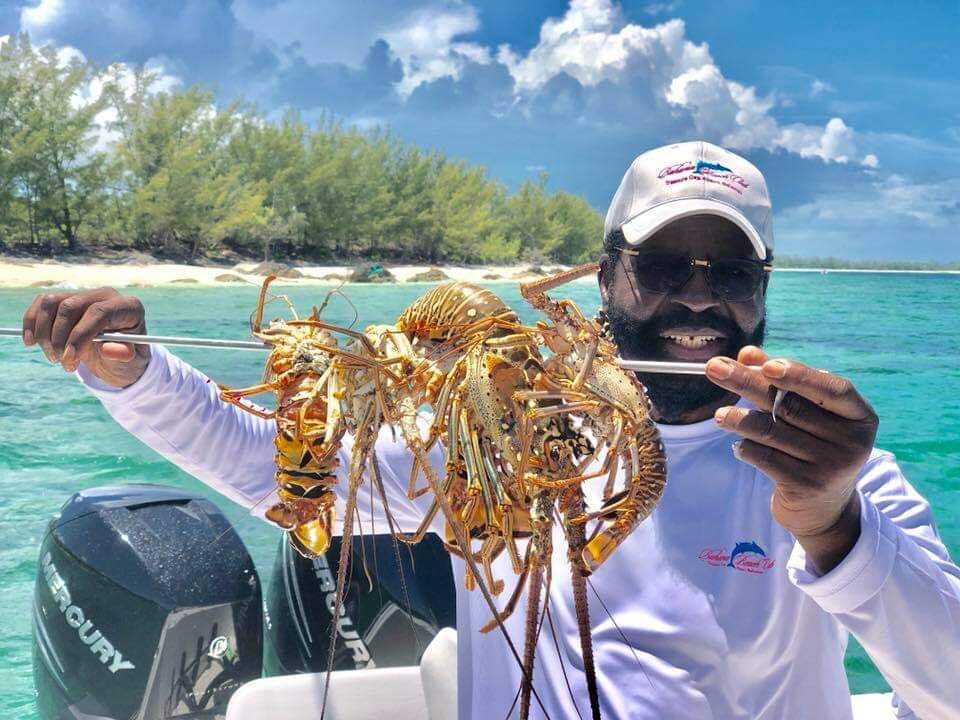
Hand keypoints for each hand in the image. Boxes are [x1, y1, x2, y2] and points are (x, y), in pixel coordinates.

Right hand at [22, 288, 149, 387]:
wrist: (117, 356)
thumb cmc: (126, 357)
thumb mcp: (131, 361)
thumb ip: (122, 355)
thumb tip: (109, 350)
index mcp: (128, 307)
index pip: (99, 312)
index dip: (80, 335)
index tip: (68, 357)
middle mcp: (106, 296)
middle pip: (70, 306)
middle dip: (59, 338)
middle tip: (62, 362)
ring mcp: (84, 295)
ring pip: (50, 303)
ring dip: (44, 333)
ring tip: (54, 357)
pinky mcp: (66, 299)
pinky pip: (41, 304)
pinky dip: (31, 322)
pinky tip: (30, 342)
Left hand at [705, 346, 878, 572]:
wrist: (824, 508)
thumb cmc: (813, 444)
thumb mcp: (809, 413)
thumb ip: (781, 381)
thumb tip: (747, 354)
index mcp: (859, 415)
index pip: (833, 389)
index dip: (800, 375)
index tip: (768, 365)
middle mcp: (851, 441)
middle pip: (790, 406)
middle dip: (747, 383)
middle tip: (714, 368)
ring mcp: (830, 466)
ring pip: (772, 431)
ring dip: (739, 419)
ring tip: (720, 416)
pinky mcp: (806, 486)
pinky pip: (765, 457)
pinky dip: (746, 447)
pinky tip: (739, 446)